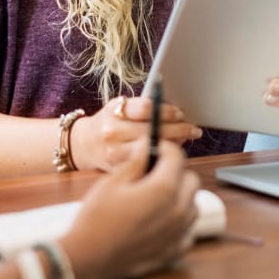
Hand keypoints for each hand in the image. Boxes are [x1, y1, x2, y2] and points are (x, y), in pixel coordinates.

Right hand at [58, 140, 200, 278]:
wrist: (88, 258)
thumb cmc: (96, 220)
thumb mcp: (112, 182)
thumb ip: (136, 162)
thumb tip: (147, 146)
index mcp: (163, 189)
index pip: (177, 156)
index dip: (164, 147)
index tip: (154, 149)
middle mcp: (178, 210)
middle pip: (191, 180)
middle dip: (175, 172)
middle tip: (154, 173)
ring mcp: (178, 232)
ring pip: (192, 205)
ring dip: (180, 197)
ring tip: (155, 198)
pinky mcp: (174, 251)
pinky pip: (186, 230)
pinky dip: (178, 222)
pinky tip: (159, 221)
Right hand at [72, 96, 202, 170]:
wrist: (85, 145)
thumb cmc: (109, 122)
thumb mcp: (119, 107)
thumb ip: (142, 107)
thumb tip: (176, 111)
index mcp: (114, 112)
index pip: (147, 108)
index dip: (167, 111)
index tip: (180, 113)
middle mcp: (113, 133)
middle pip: (154, 130)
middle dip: (179, 129)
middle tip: (193, 129)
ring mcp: (115, 154)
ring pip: (154, 150)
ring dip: (174, 145)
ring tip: (186, 141)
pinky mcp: (119, 171)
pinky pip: (148, 165)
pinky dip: (163, 160)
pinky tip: (171, 156)